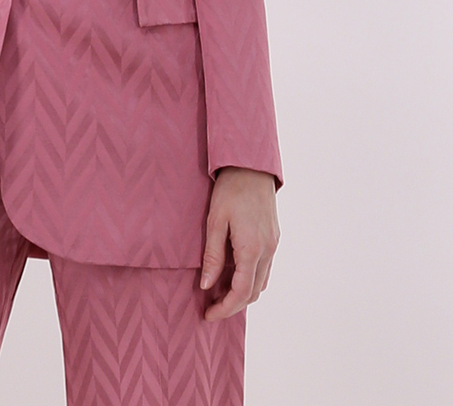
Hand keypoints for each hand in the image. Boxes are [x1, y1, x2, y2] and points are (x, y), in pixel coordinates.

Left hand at [200, 166, 279, 321]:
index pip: (241, 293)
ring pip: (261, 282)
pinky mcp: (274, 238)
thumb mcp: (214, 221)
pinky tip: (233, 273)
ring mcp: (274, 245)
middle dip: (233, 305)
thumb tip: (206, 285)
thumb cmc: (230, 190)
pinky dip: (250, 278)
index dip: (225, 308)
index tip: (209, 315)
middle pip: (254, 293)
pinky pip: (264, 268)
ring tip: (219, 291)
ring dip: (243, 292)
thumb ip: (213, 255)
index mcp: (252, 248)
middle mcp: (268, 250)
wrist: (251, 165)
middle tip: (211, 307)